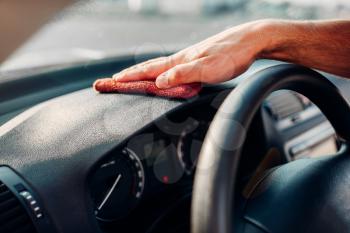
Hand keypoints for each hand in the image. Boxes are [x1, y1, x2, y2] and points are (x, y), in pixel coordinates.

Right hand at [111, 20, 270, 88]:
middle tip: (111, 81)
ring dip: (140, 74)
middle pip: (148, 68)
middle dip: (128, 76)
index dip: (129, 78)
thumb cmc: (232, 54)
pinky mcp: (196, 62)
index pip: (148, 71)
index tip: (111, 83)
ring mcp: (187, 60)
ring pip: (158, 68)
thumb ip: (183, 75)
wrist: (250, 41)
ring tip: (128, 78)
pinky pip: (170, 69)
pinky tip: (160, 75)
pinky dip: (157, 73)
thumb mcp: (207, 68)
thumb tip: (159, 82)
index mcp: (179, 61)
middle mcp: (180, 60)